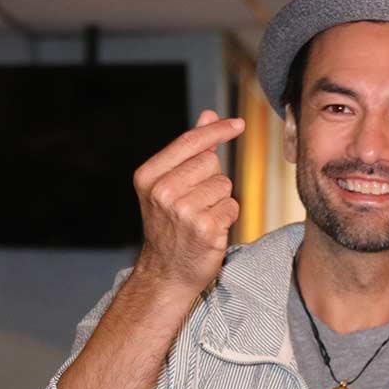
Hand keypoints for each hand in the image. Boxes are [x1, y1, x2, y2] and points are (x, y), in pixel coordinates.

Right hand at [131, 110, 244, 295]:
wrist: (166, 273)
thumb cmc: (170, 226)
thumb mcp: (168, 184)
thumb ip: (189, 149)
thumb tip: (209, 115)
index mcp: (149, 176)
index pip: (190, 142)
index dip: (217, 130)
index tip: (239, 123)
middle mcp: (163, 191)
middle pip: (211, 162)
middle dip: (212, 178)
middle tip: (196, 202)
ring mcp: (183, 211)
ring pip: (224, 185)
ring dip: (220, 200)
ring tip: (201, 217)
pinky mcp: (205, 228)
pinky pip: (232, 207)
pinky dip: (226, 217)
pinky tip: (209, 230)